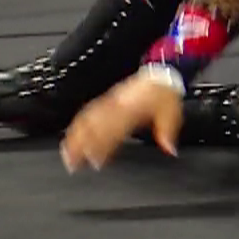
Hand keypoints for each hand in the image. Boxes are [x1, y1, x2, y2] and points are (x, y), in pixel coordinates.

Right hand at [60, 70, 184, 172]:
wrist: (160, 74)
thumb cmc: (164, 94)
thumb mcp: (172, 113)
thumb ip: (168, 132)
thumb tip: (170, 150)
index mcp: (131, 110)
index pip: (113, 131)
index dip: (103, 147)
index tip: (95, 162)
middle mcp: (117, 106)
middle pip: (94, 127)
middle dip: (81, 146)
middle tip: (72, 164)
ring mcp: (110, 102)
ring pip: (87, 119)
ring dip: (74, 136)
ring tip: (66, 153)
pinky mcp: (107, 99)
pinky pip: (88, 110)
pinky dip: (77, 123)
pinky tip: (71, 133)